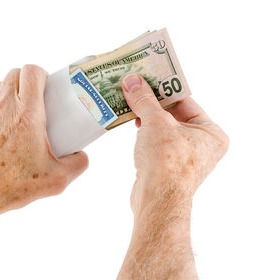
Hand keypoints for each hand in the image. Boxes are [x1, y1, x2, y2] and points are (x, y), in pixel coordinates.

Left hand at [0, 65, 87, 235]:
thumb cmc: (12, 185)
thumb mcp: (55, 180)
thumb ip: (77, 165)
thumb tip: (81, 155)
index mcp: (27, 115)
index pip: (32, 72)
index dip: (41, 75)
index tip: (47, 88)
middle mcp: (3, 106)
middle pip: (16, 73)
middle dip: (27, 81)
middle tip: (36, 99)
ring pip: (0, 84)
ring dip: (11, 92)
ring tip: (19, 112)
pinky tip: (1, 123)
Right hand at [121, 73, 228, 214]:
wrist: (157, 200)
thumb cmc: (167, 163)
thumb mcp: (156, 122)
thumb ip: (145, 100)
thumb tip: (133, 81)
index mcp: (211, 133)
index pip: (185, 100)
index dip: (164, 87)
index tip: (148, 76)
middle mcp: (201, 145)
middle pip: (173, 114)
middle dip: (152, 101)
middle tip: (135, 85)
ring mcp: (184, 157)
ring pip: (162, 128)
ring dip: (145, 115)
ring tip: (129, 99)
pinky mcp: (167, 166)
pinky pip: (155, 141)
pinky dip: (144, 131)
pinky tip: (131, 121)